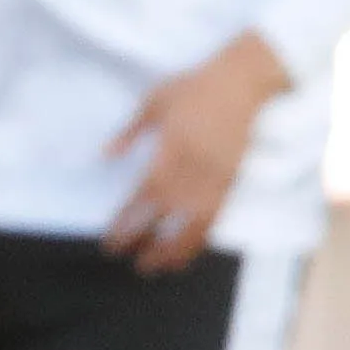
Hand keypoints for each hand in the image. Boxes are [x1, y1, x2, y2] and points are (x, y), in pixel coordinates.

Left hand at [103, 30, 291, 273]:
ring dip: (173, 247)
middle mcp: (195, 165)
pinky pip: (215, 216)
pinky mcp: (233, 179)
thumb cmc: (194, 87)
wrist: (243, 81)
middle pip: (168, 212)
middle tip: (128, 260)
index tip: (112, 239)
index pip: (146, 192)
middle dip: (147, 239)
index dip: (128, 219)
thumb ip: (129, 131)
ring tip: (155, 268)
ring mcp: (217, 174)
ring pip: (194, 221)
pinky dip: (199, 238)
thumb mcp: (154, 101)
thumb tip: (105, 155)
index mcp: (172, 146)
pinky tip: (186, 253)